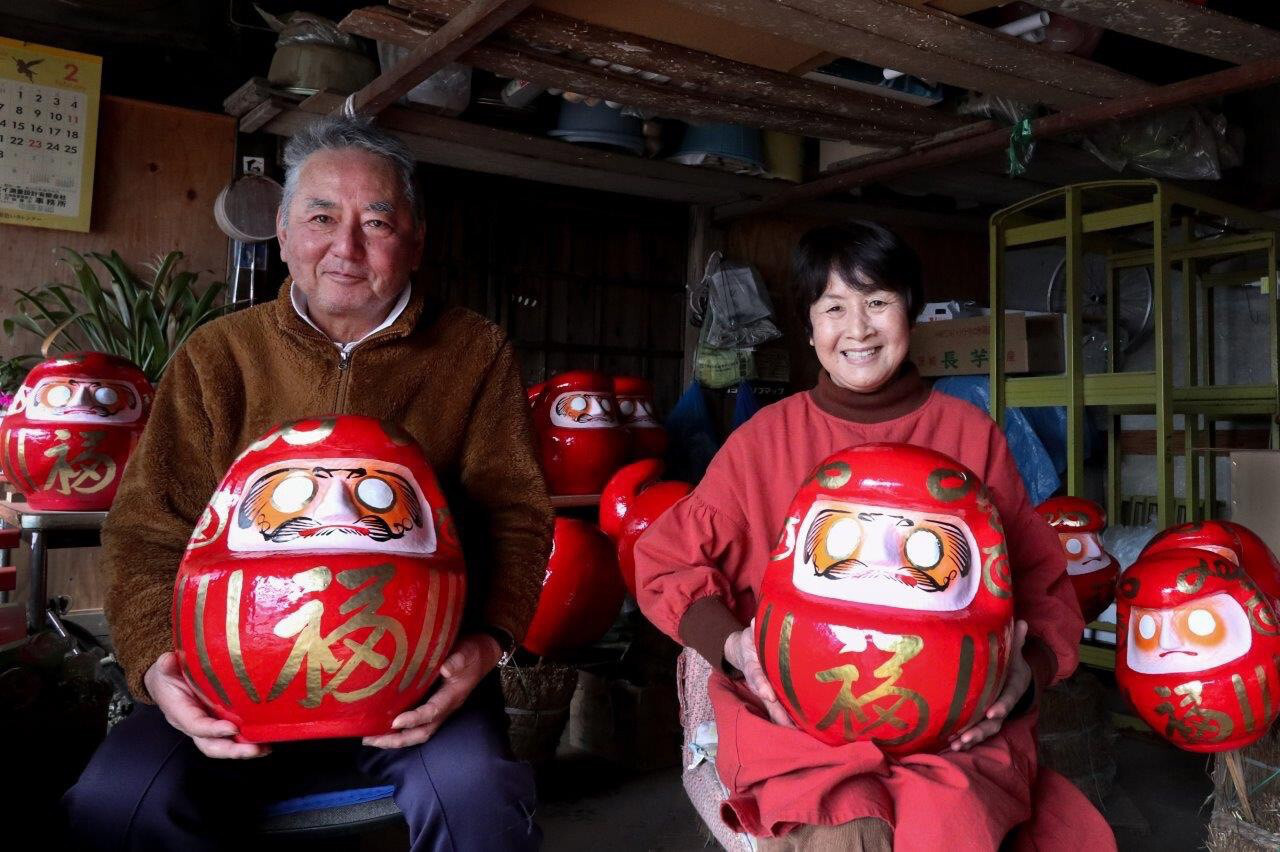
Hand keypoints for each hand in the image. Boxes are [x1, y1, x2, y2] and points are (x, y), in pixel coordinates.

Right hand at [145, 652, 269, 758]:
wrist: (167, 682)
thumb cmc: (168, 676)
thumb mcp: (164, 668)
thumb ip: (166, 666)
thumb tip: (168, 660)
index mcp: (180, 712)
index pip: (196, 725)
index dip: (213, 730)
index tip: (232, 729)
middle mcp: (193, 725)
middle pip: (211, 745)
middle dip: (232, 750)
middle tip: (254, 749)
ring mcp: (208, 726)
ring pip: (223, 745)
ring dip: (243, 750)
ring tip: (264, 749)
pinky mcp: (219, 722)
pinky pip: (232, 738)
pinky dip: (248, 742)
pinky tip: (265, 741)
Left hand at [363, 632, 501, 748]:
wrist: (482, 654)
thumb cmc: (472, 652)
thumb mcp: (467, 652)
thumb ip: (457, 660)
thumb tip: (444, 669)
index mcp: (452, 697)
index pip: (432, 713)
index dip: (414, 719)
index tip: (395, 722)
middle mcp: (445, 708)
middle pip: (421, 733)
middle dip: (397, 740)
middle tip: (371, 740)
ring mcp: (439, 709)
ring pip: (418, 732)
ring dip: (394, 738)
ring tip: (370, 738)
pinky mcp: (433, 704)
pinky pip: (416, 723)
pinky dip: (399, 729)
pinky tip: (381, 725)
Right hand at [723, 619, 792, 726]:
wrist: (742, 651)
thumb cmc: (751, 642)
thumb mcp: (751, 633)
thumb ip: (754, 629)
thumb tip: (755, 622)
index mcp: (752, 666)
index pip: (755, 676)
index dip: (761, 685)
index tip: (768, 695)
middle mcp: (759, 682)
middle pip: (767, 701)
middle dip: (778, 714)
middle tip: (791, 727)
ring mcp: (765, 691)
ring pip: (774, 708)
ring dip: (785, 721)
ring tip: (800, 733)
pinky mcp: (774, 695)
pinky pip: (781, 708)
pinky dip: (790, 719)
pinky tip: (805, 728)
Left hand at [951, 620, 1031, 751]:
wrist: (1016, 677)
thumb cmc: (1011, 662)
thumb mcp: (1015, 651)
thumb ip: (1017, 640)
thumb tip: (1023, 622)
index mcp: (1013, 687)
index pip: (1009, 698)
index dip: (1002, 705)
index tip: (993, 711)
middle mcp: (1004, 704)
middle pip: (995, 721)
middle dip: (981, 729)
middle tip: (966, 736)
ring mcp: (994, 714)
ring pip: (985, 730)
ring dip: (970, 738)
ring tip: (956, 744)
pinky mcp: (983, 719)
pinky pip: (976, 731)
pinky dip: (965, 739)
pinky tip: (949, 744)